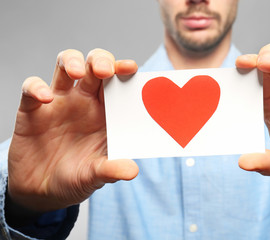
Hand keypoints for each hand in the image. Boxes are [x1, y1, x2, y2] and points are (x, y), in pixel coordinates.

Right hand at [8, 49, 138, 211]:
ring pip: (65, 65)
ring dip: (72, 61)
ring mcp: (58, 103)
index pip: (117, 82)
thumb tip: (132, 171)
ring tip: (77, 72)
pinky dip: (36, 88)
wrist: (42, 192)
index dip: (123, 71)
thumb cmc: (76, 178)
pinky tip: (45, 98)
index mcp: (105, 112)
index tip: (131, 68)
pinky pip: (31, 89)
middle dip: (100, 60)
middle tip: (105, 70)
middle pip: (93, 65)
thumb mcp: (95, 176)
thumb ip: (111, 170)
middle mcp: (84, 101)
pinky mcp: (32, 110)